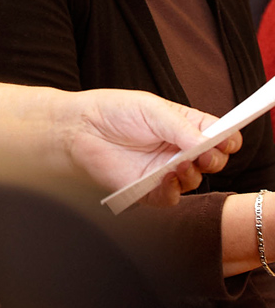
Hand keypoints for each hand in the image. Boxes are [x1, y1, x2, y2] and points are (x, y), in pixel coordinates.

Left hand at [64, 89, 241, 205]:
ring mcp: (167, 171)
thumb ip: (181, 127)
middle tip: (204, 154)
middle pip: (214, 161)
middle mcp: (180, 150)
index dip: (227, 139)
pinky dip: (173, 190)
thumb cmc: (114, 111)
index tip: (226, 140)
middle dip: (214, 158)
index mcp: (186, 126)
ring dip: (192, 173)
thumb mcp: (152, 109)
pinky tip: (165, 177)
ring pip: (196, 180)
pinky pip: (172, 198)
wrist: (80, 130)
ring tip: (179, 162)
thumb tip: (209, 142)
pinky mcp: (150, 190)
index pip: (219, 135)